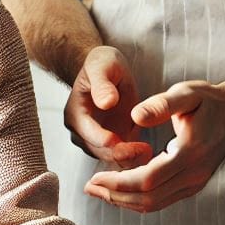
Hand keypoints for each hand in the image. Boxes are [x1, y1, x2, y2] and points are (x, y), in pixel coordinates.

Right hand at [65, 46, 151, 167]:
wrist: (109, 72)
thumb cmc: (103, 65)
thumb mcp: (101, 66)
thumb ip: (103, 84)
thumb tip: (106, 102)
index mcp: (75, 115)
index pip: (88, 133)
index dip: (104, 140)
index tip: (121, 141)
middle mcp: (82, 133)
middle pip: (100, 151)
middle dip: (121, 153)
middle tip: (143, 151)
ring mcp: (97, 142)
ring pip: (111, 158)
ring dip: (129, 159)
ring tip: (149, 152)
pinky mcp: (113, 146)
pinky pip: (123, 158)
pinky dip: (135, 159)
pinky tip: (149, 154)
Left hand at [85, 80, 224, 212]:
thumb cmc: (210, 102)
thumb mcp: (187, 93)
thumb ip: (162, 104)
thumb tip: (135, 116)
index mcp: (190, 153)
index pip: (148, 179)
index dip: (118, 182)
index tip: (95, 177)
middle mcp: (194, 174)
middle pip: (148, 198)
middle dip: (115, 196)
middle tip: (88, 187)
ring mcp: (195, 183)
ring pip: (154, 204)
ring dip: (123, 201)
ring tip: (98, 191)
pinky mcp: (192, 185)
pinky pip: (161, 200)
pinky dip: (137, 199)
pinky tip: (119, 190)